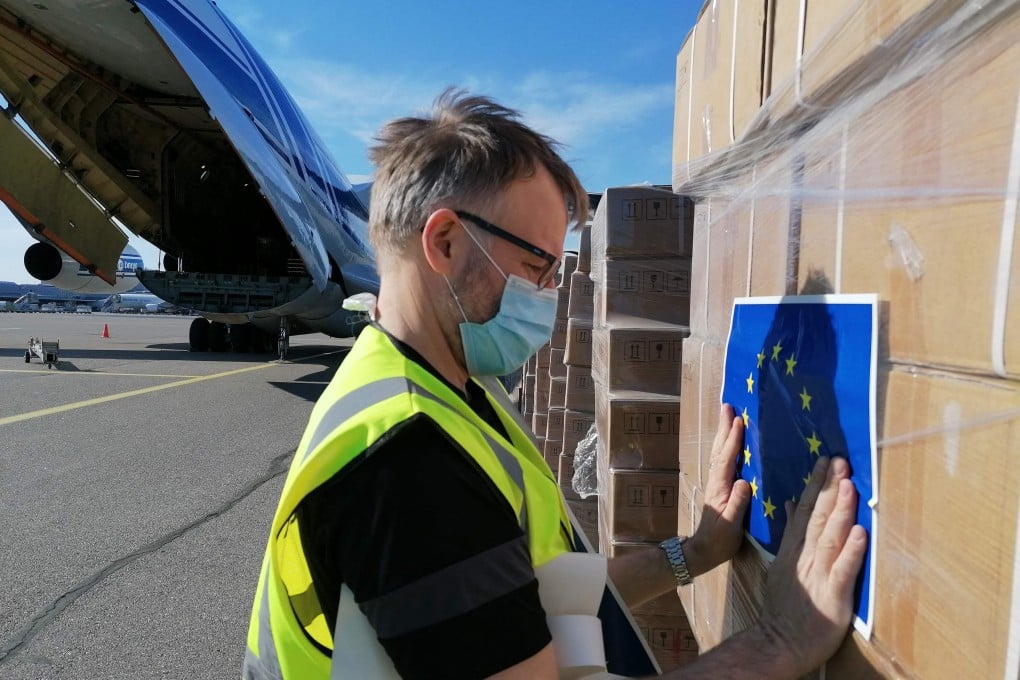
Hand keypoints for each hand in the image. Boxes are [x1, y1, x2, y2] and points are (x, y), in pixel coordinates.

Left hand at [686, 404, 751, 575]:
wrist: (704, 551)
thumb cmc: (719, 540)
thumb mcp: (731, 525)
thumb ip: (738, 504)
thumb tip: (745, 482)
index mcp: (720, 487)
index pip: (727, 459)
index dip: (733, 440)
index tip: (739, 420)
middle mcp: (717, 481)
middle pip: (720, 449)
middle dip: (724, 427)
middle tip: (728, 406)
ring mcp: (718, 483)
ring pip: (721, 453)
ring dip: (724, 433)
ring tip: (729, 415)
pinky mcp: (721, 487)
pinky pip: (725, 460)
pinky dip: (728, 446)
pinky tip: (732, 441)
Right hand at [756, 456, 867, 675]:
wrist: (780, 643)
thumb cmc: (786, 607)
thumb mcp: (782, 565)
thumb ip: (790, 534)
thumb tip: (794, 504)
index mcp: (794, 550)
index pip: (805, 510)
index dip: (816, 485)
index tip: (825, 461)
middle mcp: (805, 558)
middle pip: (818, 517)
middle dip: (829, 488)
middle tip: (840, 462)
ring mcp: (818, 576)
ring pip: (830, 537)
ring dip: (840, 511)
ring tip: (849, 486)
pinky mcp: (833, 597)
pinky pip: (843, 571)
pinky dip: (851, 551)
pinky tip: (861, 533)